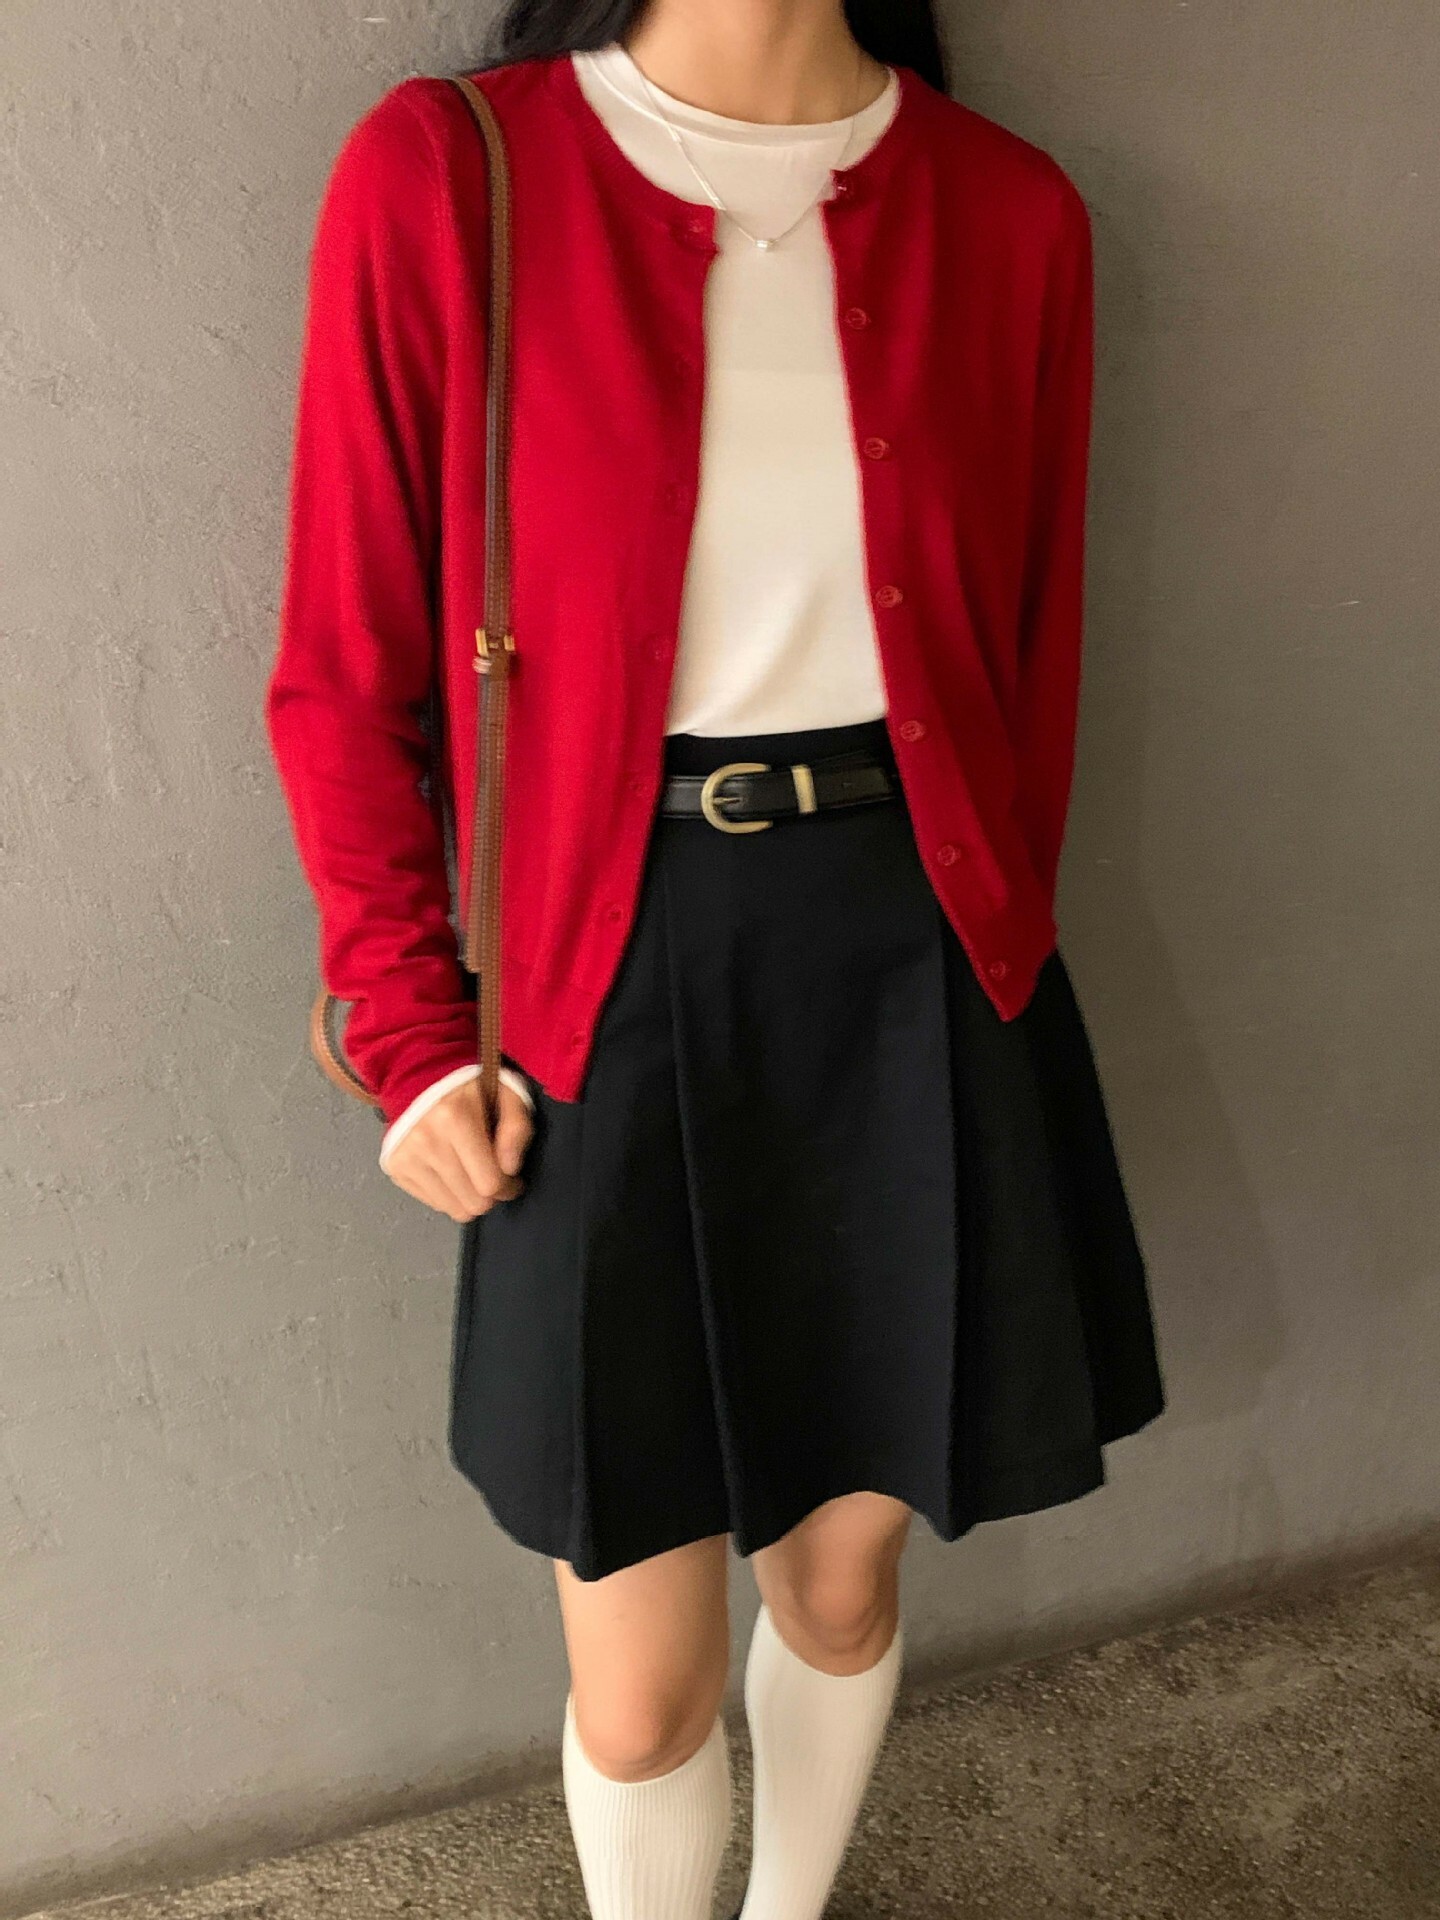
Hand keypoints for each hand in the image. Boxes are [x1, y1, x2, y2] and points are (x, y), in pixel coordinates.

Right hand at [383, 1076, 534, 1220]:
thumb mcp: (507, 1093)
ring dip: (470, 1199)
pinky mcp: (395, 1168)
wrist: (418, 1078)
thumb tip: (510, 1169)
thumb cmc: (470, 1088)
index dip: (509, 1188)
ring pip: (453, 1209)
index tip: (513, 1179)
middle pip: (472, 1202)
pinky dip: (449, 1195)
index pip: (489, 1183)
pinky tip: (452, 1172)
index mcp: (454, 1119)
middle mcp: (426, 1141)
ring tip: (475, 1176)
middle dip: (491, 1197)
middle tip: (495, 1178)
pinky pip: (434, 1203)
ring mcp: (406, 1157)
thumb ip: (517, 1127)